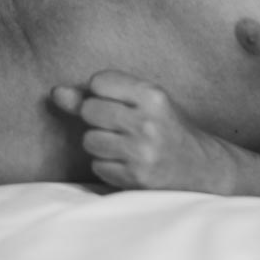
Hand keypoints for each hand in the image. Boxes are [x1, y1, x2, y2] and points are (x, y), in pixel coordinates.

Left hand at [51, 70, 231, 193]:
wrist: (203, 169)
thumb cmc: (168, 129)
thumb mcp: (143, 103)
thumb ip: (98, 95)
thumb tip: (56, 92)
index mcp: (153, 95)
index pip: (99, 81)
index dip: (102, 92)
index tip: (120, 102)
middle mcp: (148, 122)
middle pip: (89, 110)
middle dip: (98, 119)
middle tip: (122, 126)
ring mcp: (142, 152)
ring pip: (89, 140)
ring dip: (101, 145)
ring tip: (126, 146)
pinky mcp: (136, 178)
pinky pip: (98, 166)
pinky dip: (108, 166)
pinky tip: (129, 164)